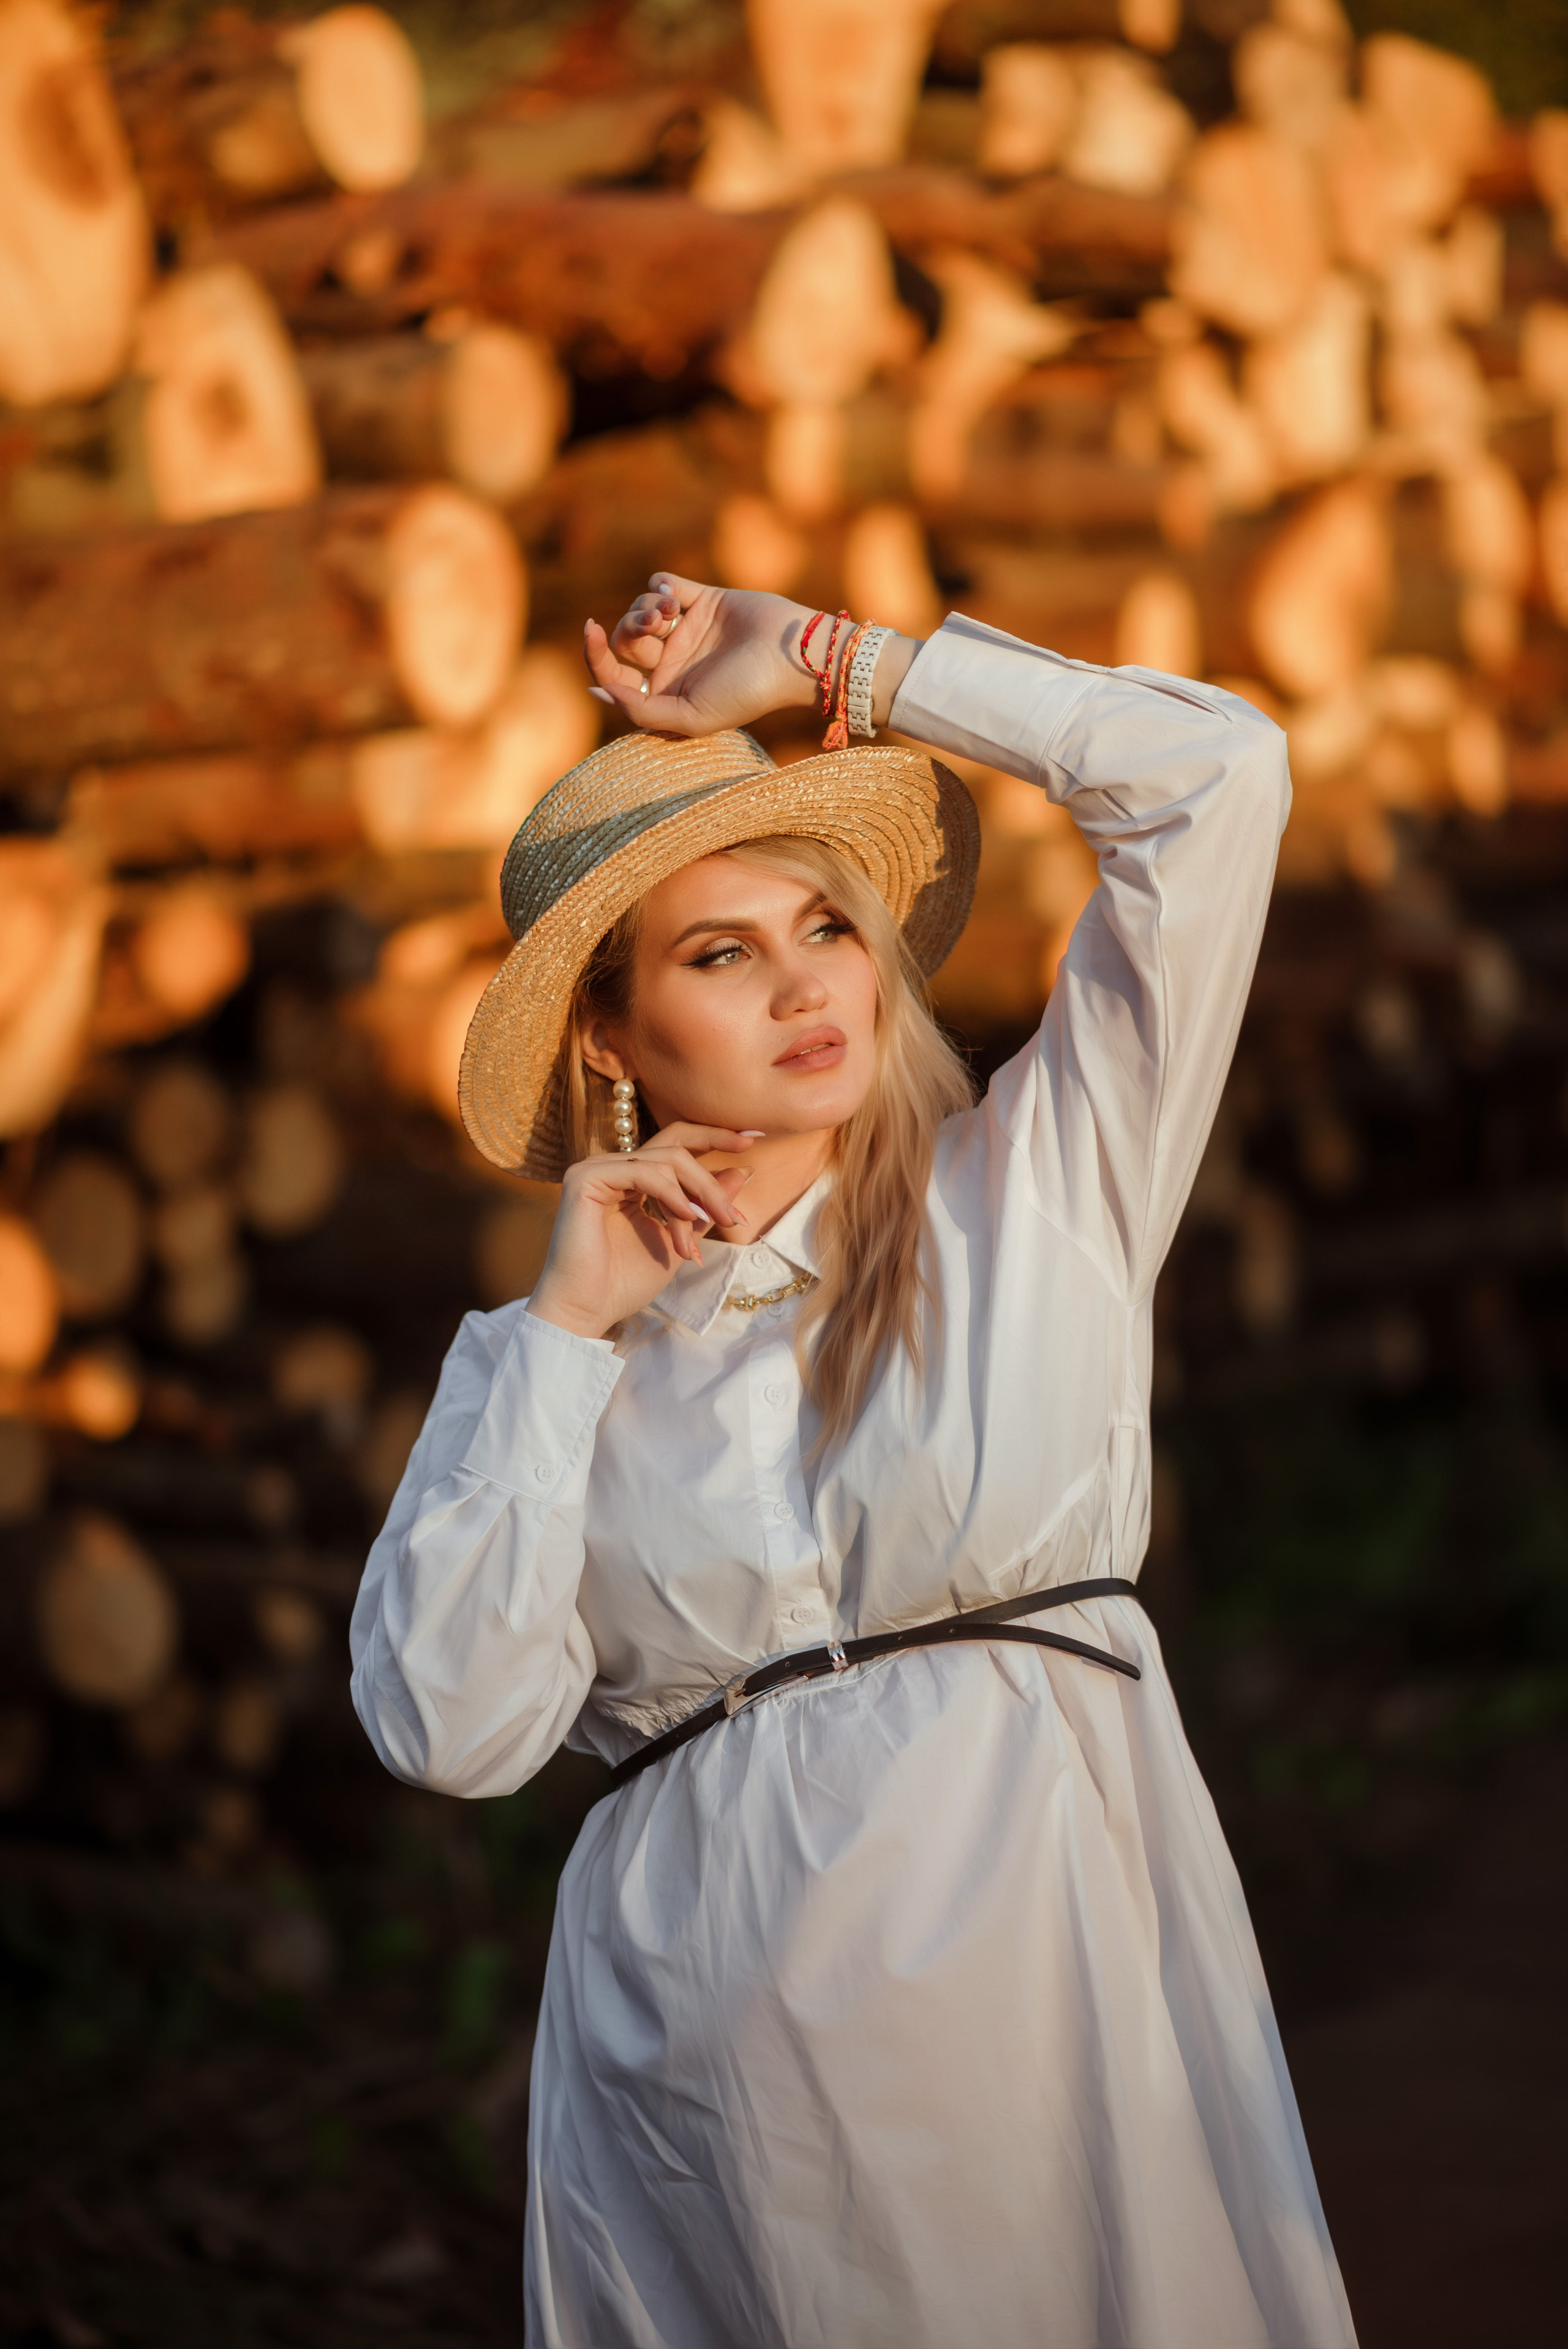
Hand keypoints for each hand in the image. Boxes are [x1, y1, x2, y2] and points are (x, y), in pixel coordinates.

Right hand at [525, 1123, 757, 1340]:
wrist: (587, 1311)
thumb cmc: (624, 1282)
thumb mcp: (680, 1238)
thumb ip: (705, 1207)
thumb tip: (743, 1172)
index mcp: (631, 1178)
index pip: (676, 1144)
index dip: (714, 1137)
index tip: (754, 1139)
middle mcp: (613, 1166)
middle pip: (675, 1144)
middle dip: (713, 1174)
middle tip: (734, 1215)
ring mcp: (596, 1168)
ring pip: (666, 1160)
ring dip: (698, 1195)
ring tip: (712, 1227)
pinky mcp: (585, 1178)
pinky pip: (642, 1171)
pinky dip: (671, 1193)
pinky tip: (688, 1217)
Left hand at [584, 574, 817, 736]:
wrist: (792, 656)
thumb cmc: (746, 693)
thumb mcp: (690, 717)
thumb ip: (641, 710)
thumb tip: (596, 692)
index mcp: (667, 693)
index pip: (615, 677)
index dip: (596, 657)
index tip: (591, 632)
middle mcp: (673, 662)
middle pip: (625, 639)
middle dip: (630, 627)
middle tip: (656, 625)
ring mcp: (687, 629)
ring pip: (641, 608)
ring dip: (647, 605)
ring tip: (672, 611)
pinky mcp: (702, 599)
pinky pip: (662, 583)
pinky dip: (660, 583)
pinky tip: (675, 593)